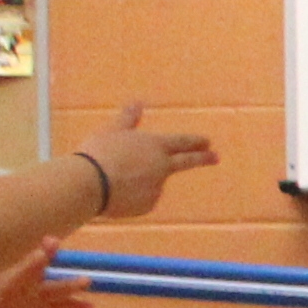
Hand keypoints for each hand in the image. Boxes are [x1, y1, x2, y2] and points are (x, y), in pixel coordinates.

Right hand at [71, 111, 218, 221]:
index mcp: (155, 145)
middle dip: (203, 158)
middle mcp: (162, 166)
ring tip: (110, 179)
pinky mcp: (148, 205)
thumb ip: (128, 119)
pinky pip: (140, 201)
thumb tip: (138, 102)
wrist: (91, 183)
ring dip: (140, 181)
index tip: (208, 142)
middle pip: (187, 161)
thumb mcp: (112, 131)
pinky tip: (112, 194)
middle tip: (215, 157)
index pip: (182, 142)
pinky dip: (130, 197)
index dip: (196, 141)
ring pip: (152, 183)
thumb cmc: (99, 153)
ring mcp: (157, 187)